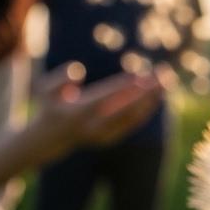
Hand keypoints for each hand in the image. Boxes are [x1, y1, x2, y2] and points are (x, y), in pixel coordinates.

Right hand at [29, 63, 162, 161]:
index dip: (124, 86)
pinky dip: (145, 112)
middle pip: (125, 109)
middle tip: (160, 77)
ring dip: (149, 102)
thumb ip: (60, 79)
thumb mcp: (45, 91)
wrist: (49, 140)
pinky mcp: (110, 139)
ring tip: (164, 84)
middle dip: (144, 93)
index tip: (141, 76)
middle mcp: (93, 127)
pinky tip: (156, 98)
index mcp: (78, 113)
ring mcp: (103, 135)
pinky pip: (131, 125)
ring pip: (132, 118)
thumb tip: (78, 69)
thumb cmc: (50, 108)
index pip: (106, 97)